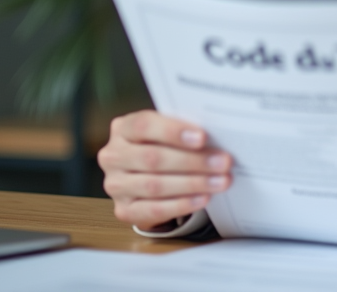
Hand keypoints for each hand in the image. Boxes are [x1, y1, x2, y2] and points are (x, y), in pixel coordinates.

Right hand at [97, 109, 232, 230]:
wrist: (146, 175)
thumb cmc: (161, 146)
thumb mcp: (166, 132)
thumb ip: (182, 131)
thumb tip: (216, 136)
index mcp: (122, 128)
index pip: (143, 125)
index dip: (173, 131)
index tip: (202, 137)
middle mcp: (113, 156)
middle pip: (152, 158)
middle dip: (192, 161)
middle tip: (223, 162)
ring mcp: (115, 185)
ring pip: (155, 185)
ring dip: (192, 184)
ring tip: (220, 181)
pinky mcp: (123, 210)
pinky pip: (154, 209)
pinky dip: (181, 204)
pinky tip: (202, 198)